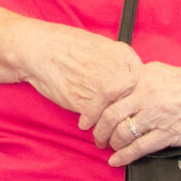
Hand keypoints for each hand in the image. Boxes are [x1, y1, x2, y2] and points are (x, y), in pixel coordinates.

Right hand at [16, 25, 143, 128]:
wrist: (38, 49)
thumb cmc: (65, 46)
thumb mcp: (100, 47)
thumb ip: (118, 64)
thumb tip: (131, 83)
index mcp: (124, 55)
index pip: (142, 85)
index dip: (135, 101)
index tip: (129, 111)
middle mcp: (117, 70)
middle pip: (132, 102)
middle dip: (125, 119)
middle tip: (121, 129)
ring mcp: (102, 85)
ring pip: (115, 114)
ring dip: (109, 127)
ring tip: (103, 134)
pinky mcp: (85, 99)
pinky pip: (96, 118)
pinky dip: (90, 123)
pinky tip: (84, 123)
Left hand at [92, 61, 180, 165]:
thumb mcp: (171, 75)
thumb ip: (148, 82)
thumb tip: (128, 90)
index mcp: (149, 75)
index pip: (110, 90)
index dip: (93, 107)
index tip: (86, 118)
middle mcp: (150, 92)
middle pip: (112, 113)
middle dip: (99, 129)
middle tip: (95, 137)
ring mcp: (160, 114)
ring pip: (123, 131)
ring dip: (112, 143)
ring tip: (109, 148)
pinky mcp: (171, 133)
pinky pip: (140, 147)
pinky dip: (125, 156)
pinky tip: (118, 160)